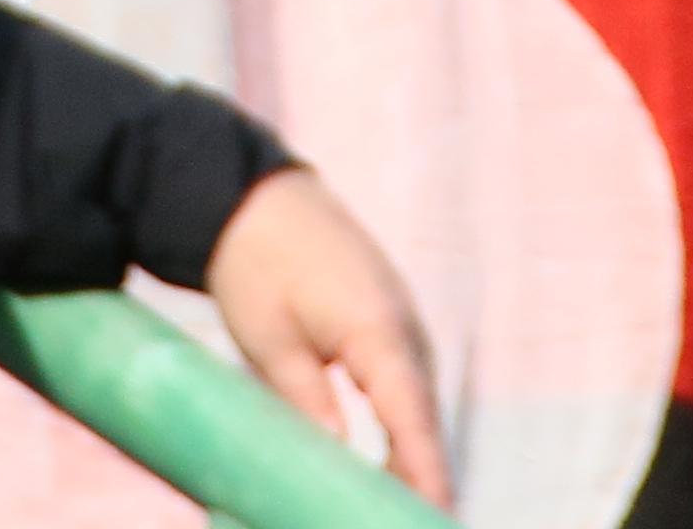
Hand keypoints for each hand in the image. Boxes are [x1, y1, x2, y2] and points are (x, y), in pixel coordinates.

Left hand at [203, 167, 448, 500]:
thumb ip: (307, 401)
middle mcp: (405, 328)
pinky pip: (404, 388)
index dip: (426, 474)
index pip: (412, 419)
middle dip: (421, 478)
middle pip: (422, 421)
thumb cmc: (255, 265)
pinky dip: (401, 428)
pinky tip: (390, 468)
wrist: (255, 196)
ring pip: (415, 407)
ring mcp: (403, 324)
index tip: (437, 514)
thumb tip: (337, 463)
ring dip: (412, 457)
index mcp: (378, 330)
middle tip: (407, 519)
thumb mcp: (269, 340)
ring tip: (399, 509)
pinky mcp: (390, 325)